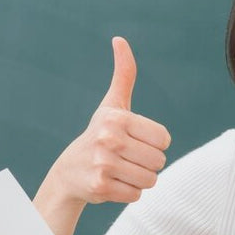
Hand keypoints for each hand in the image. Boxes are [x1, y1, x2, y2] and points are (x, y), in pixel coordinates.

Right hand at [50, 36, 171, 205]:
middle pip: (160, 161)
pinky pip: (137, 195)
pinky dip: (129, 192)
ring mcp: (103, 164)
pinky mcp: (101, 187)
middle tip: (126, 157)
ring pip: (151, 180)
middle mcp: (108, 139)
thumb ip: (124, 74)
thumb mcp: (113, 104)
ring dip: (140, 178)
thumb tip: (120, 39)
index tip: (134, 140)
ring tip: (121, 170)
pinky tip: (113, 182)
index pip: (165, 139)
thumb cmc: (100, 133)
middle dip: (148, 162)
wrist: (70, 171)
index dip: (154, 143)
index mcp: (117, 118)